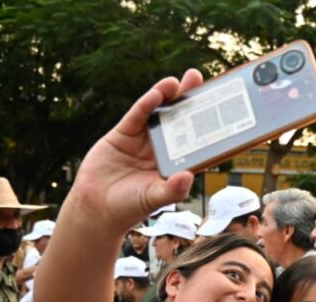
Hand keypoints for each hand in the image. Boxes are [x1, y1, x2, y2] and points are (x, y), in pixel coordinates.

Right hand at [64, 70, 202, 233]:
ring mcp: (143, 139)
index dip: (206, 125)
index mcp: (175, 163)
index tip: (219, 109)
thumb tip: (189, 177)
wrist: (95, 207)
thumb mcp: (154, 199)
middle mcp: (162, 148)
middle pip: (180, 121)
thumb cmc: (130, 207)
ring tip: (183, 80)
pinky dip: (148, 102)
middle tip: (203, 80)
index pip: (195, 141)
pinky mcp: (124, 132)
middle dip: (191, 100)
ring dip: (171, 96)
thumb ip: (172, 189)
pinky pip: (138, 114)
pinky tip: (159, 92)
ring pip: (161, 113)